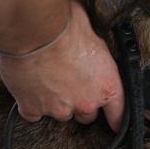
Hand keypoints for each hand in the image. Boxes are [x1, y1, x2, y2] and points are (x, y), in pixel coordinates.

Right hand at [0, 0, 124, 130]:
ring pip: (61, 114)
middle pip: (87, 115)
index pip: (120, 113)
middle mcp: (85, 101)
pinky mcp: (32, 108)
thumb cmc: (66, 24)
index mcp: (106, 84)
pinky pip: (33, 114)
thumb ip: (96, 44)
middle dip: (80, 101)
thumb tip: (95, 32)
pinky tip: (29, 88)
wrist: (35, 31)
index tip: (115, 124)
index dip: (117, 119)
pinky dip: (32, 103)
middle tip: (70, 82)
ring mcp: (58, 108)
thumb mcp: (94, 30)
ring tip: (48, 79)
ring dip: (56, 101)